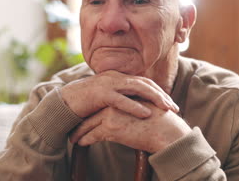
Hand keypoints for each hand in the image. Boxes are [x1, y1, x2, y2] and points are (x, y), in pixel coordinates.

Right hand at [60, 70, 178, 118]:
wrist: (64, 102)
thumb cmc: (87, 103)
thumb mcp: (107, 98)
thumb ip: (121, 97)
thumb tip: (137, 106)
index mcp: (118, 76)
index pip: (144, 81)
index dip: (159, 91)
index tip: (170, 102)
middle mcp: (115, 76)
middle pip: (145, 83)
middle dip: (161, 95)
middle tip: (174, 107)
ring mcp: (108, 83)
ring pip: (137, 88)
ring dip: (154, 98)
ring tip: (166, 108)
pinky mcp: (101, 94)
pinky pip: (121, 100)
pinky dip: (134, 106)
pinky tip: (146, 114)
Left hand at [69, 101, 191, 152]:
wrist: (166, 132)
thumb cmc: (160, 123)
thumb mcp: (144, 109)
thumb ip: (132, 109)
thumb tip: (125, 115)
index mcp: (122, 95)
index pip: (102, 104)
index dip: (92, 111)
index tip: (84, 118)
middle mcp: (115, 102)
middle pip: (92, 112)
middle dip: (81, 121)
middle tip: (72, 128)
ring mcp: (111, 113)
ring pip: (88, 123)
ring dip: (79, 132)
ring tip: (72, 138)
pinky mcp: (111, 127)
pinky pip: (92, 135)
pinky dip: (84, 140)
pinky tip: (80, 143)